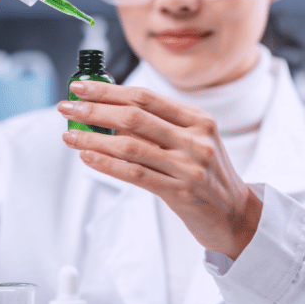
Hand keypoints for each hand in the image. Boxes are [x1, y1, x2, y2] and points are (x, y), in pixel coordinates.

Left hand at [58, 81, 263, 259]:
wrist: (237, 216)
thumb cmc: (208, 176)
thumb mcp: (194, 141)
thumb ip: (160, 126)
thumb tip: (110, 112)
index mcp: (198, 119)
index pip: (146, 97)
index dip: (109, 90)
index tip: (82, 87)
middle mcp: (195, 138)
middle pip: (134, 116)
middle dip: (94, 109)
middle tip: (67, 108)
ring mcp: (190, 165)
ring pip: (130, 145)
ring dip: (94, 138)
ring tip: (70, 135)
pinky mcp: (181, 192)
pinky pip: (136, 173)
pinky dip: (107, 164)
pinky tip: (88, 157)